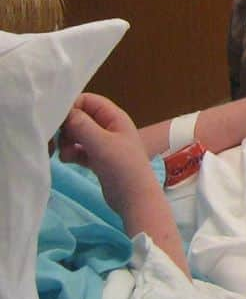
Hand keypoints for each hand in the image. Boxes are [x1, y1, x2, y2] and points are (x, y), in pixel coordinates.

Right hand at [59, 92, 159, 217]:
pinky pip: (77, 150)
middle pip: (79, 117)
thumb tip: (65, 112)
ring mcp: (102, 143)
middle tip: (61, 142)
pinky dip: (70, 153)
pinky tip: (67, 161)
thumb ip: (83, 126)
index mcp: (114, 117)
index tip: (58, 122)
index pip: (88, 101)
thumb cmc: (123, 166)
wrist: (134, 197)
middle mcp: (108, 127)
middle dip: (66, 128)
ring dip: (67, 143)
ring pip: (76, 135)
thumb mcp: (103, 144)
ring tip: (66, 155)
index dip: (72, 107)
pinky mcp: (96, 159)